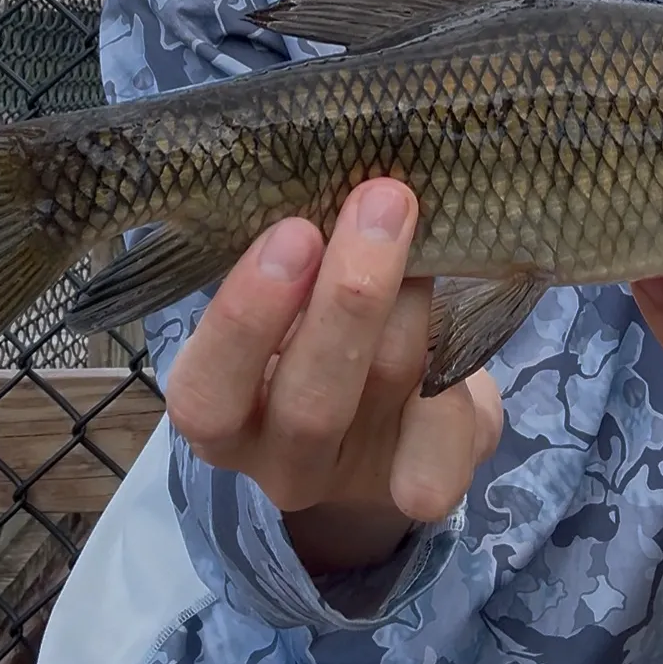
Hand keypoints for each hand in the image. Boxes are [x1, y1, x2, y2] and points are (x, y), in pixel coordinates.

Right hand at [165, 177, 502, 576]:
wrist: (382, 418)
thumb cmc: (314, 330)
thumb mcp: (290, 298)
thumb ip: (297, 261)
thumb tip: (347, 177)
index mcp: (223, 414)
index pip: (206, 393)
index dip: (245, 319)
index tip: (292, 232)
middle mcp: (281, 460)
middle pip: (310, 405)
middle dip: (351, 299)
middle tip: (382, 202)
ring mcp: (354, 480)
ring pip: (388, 390)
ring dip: (414, 301)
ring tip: (426, 237)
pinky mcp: (418, 486)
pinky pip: (443, 454)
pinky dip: (456, 390)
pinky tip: (456, 332)